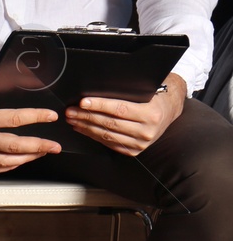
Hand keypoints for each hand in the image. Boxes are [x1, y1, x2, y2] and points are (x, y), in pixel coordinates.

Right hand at [0, 73, 60, 171]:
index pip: (13, 120)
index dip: (35, 117)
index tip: (52, 116)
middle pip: (14, 146)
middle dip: (38, 146)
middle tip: (55, 146)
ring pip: (4, 161)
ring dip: (26, 159)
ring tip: (42, 153)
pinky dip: (8, 167)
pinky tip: (19, 161)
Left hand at [65, 75, 185, 155]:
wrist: (169, 110)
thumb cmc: (154, 97)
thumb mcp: (145, 91)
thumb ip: (126, 92)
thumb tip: (97, 89)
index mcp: (151, 114)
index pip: (119, 109)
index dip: (99, 105)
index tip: (83, 102)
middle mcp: (147, 131)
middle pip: (109, 123)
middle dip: (86, 116)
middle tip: (70, 110)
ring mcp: (140, 143)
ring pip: (106, 134)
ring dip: (85, 127)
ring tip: (72, 118)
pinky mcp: (134, 151)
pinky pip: (108, 143)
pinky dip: (92, 135)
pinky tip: (82, 128)